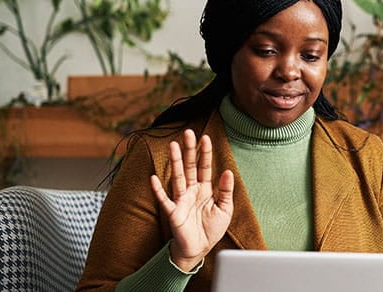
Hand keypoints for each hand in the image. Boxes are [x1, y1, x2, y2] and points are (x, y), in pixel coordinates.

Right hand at [151, 129, 233, 270]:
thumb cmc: (211, 229)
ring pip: (178, 177)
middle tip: (188, 132)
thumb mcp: (225, 210)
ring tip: (173, 146)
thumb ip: (226, 191)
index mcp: (205, 190)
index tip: (205, 138)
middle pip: (190, 166)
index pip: (204, 167)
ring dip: (175, 162)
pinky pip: (165, 199)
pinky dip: (158, 190)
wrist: (199, 249)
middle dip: (189, 150)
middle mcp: (192, 191)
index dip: (205, 153)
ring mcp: (181, 200)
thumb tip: (228, 172)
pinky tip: (154, 178)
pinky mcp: (174, 212)